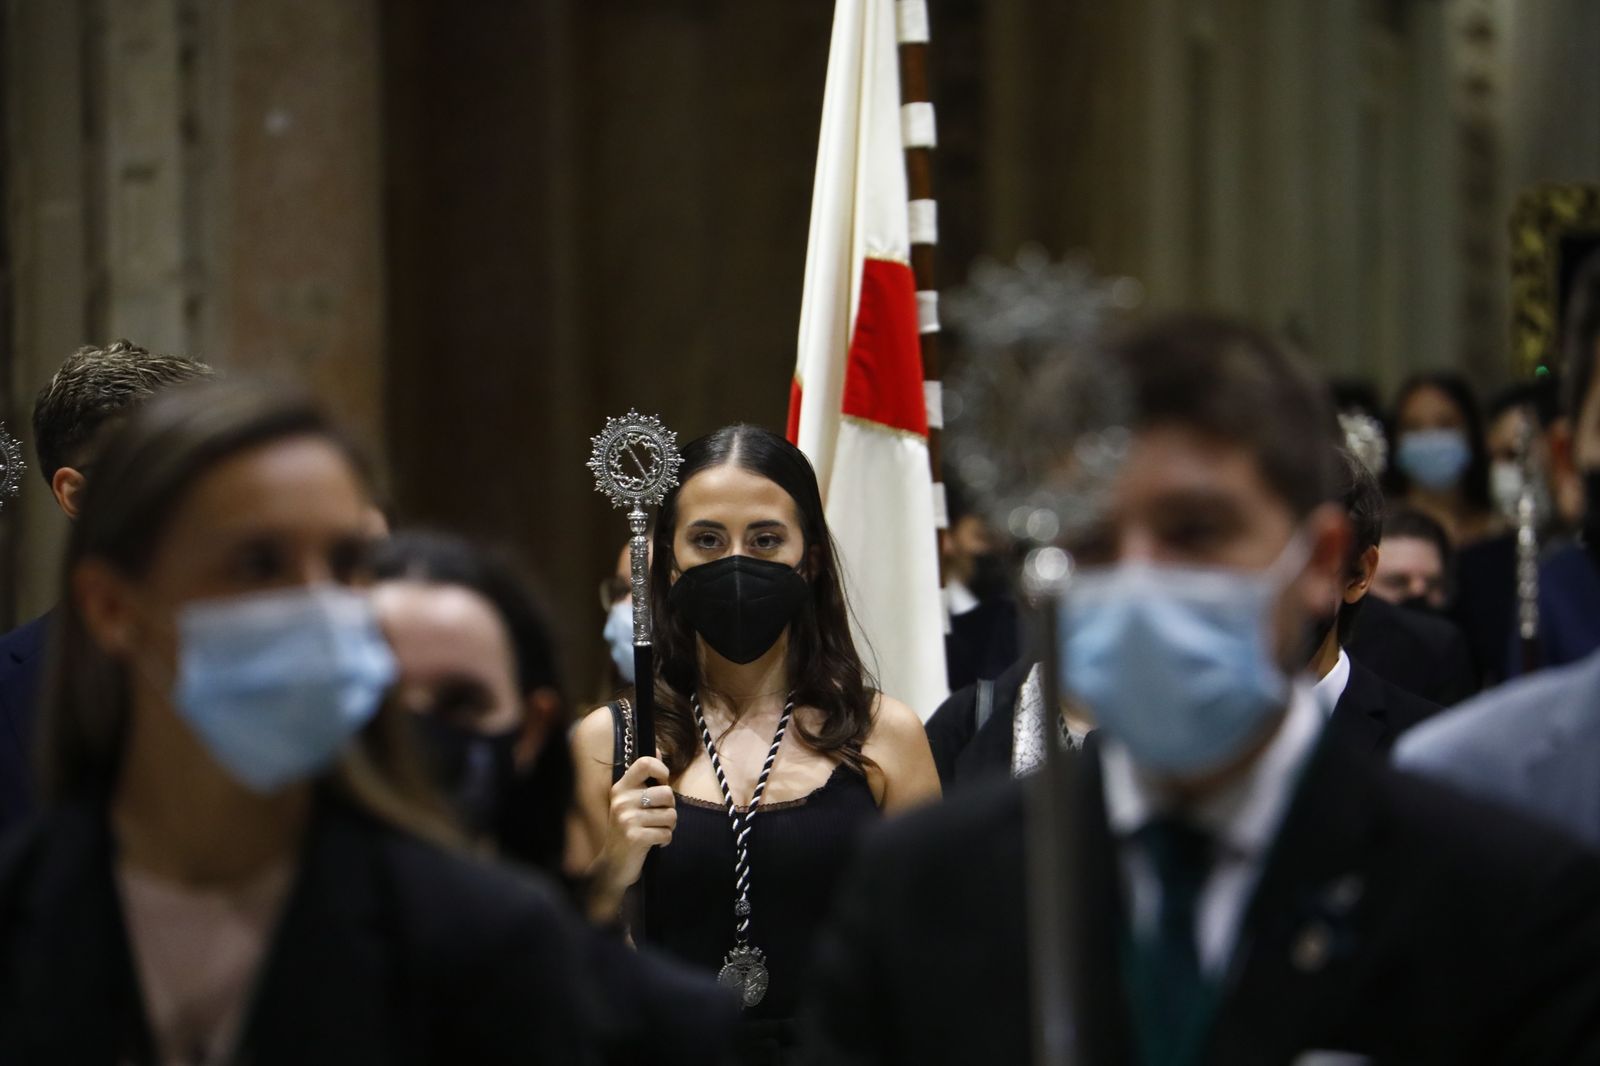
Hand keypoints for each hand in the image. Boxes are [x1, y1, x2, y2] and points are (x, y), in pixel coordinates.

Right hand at [597, 756, 675, 894]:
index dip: (661, 769)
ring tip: (655, 830)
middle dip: (670, 808)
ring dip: (669, 826)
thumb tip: (657, 748)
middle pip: (667, 793)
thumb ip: (644, 779)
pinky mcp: (635, 837)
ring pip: (671, 815)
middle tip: (659, 817)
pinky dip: (665, 840)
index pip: (644, 763)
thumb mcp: (631, 801)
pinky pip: (667, 833)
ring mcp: (627, 819)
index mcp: (620, 788)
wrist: (613, 864)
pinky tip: (653, 842)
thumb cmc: (628, 829)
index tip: (662, 781)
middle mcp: (622, 801)